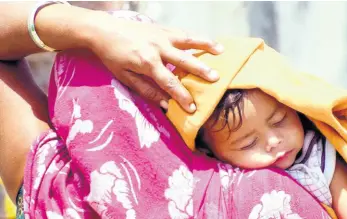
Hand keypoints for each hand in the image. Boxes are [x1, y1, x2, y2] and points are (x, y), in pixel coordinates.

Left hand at [89, 11, 223, 112]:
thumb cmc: (112, 56)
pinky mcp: (162, 28)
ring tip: (221, 52)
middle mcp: (158, 48)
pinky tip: (208, 41)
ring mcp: (161, 36)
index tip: (193, 108)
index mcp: (147, 63)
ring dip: (206, 46)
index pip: (169, 83)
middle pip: (184, 61)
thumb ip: (146, 90)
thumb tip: (164, 104)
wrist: (103, 29)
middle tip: (216, 80)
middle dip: (201, 71)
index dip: (182, 96)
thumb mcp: (124, 77)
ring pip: (188, 41)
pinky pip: (183, 33)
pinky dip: (197, 37)